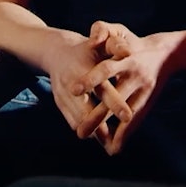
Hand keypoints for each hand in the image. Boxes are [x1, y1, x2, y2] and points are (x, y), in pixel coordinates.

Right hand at [46, 30, 132, 151]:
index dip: (114, 103)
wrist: (57, 51)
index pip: (102, 88)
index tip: (128, 116)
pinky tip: (99, 137)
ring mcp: (63, 95)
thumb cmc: (87, 47)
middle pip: (87, 110)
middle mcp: (71, 84)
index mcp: (84, 68)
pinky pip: (71, 121)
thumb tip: (128, 51)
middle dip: (101, 126)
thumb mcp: (100, 43)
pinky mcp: (59, 103)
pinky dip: (85, 130)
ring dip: (94, 132)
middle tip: (116, 140)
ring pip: (79, 120)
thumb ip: (114, 46)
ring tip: (111, 143)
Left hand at [71, 20, 171, 154]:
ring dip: (110, 131)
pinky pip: (135, 121)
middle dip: (97, 116)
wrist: (165, 53)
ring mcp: (142, 90)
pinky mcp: (146, 101)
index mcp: (126, 58)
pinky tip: (112, 149)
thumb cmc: (132, 41)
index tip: (74, 89)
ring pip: (124, 114)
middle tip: (80, 132)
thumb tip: (92, 39)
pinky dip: (124, 135)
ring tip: (94, 144)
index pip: (106, 69)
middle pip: (113, 97)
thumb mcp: (119, 31)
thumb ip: (102, 31)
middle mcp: (135, 75)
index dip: (91, 79)